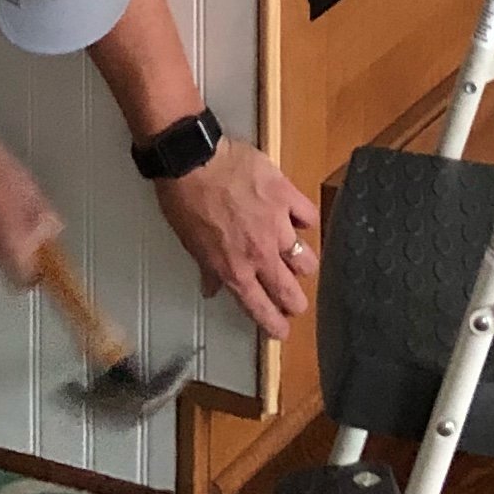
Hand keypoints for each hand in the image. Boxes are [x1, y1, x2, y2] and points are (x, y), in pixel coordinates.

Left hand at [155, 139, 322, 337]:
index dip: (274, 324)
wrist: (193, 162)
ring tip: (301, 262)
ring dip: (304, 265)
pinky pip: (308, 216)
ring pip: (306, 259)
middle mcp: (260, 254)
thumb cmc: (185, 202)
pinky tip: (301, 220)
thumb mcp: (190, 243)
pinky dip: (306, 221)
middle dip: (295, 303)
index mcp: (235, 270)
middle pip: (290, 290)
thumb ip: (208, 269)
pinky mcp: (287, 196)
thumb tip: (211, 288)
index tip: (281, 332)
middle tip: (296, 304)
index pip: (260, 307)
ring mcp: (278, 226)